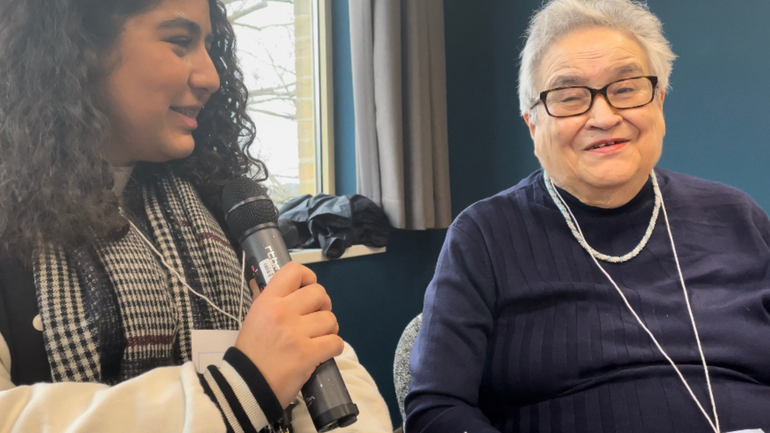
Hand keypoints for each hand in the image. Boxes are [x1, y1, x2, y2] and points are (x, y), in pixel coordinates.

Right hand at [235, 262, 343, 407]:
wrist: (247, 386)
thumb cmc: (251, 352)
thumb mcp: (255, 318)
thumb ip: (271, 301)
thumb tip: (287, 285)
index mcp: (268, 301)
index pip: (294, 271)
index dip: (308, 277)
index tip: (308, 289)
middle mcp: (283, 312)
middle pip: (320, 293)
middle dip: (323, 306)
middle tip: (315, 318)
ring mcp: (296, 333)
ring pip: (330, 319)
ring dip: (329, 329)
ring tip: (317, 338)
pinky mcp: (308, 353)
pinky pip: (335, 342)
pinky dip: (333, 347)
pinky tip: (323, 352)